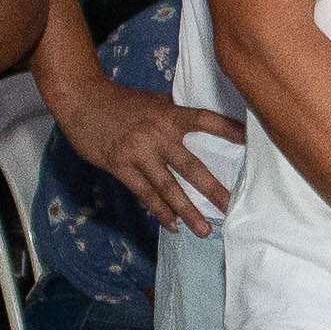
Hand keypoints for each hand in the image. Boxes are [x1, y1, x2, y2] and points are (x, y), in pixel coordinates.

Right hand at [47, 75, 238, 231]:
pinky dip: (160, 211)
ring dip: (187, 211)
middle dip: (212, 188)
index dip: (226, 129)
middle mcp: (156, 135)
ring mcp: (138, 153)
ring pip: (167, 188)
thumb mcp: (154, 100)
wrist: (82, 99)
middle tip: (230, 206)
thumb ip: (175, 114)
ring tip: (204, 229)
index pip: (204, 120)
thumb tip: (204, 123)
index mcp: (168, 114)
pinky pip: (144, 194)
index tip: (248, 141)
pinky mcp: (120, 166)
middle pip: (189, 166)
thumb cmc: (122, 100)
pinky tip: (173, 225)